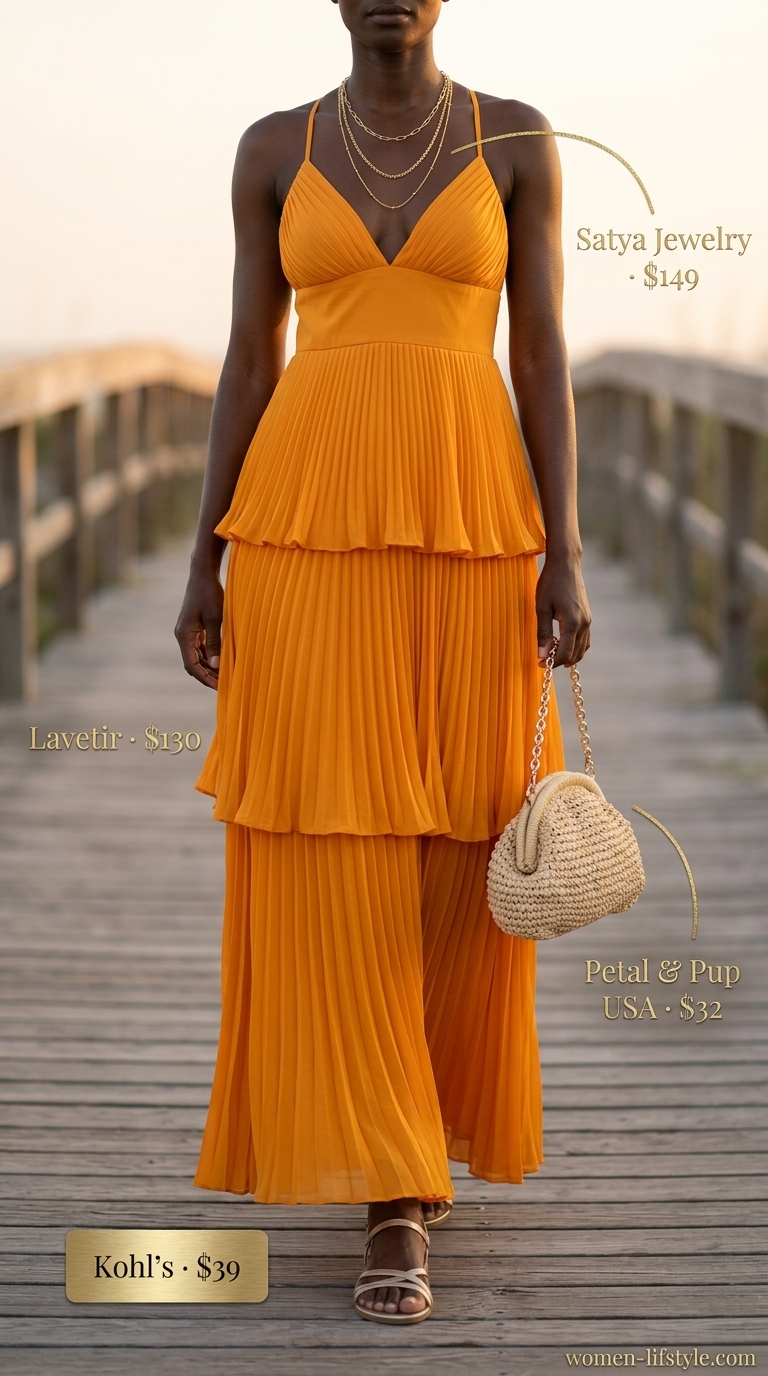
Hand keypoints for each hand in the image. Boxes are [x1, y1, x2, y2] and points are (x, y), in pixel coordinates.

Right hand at [174, 566, 224, 689]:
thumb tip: (215, 665)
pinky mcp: (192, 626)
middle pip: (192, 663)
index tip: (219, 687)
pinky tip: (221, 660)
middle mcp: (182, 635)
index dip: (205, 678)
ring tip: (224, 675)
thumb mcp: (215, 618)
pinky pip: (199, 647)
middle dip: (207, 675)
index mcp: (184, 635)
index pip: (191, 665)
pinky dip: (208, 656)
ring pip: (196, 656)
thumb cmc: (210, 593)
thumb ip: (215, 642)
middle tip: (225, 684)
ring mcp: (186, 631)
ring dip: (208, 666)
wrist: (203, 573)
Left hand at [536, 554, 590, 667]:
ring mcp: (588, 620)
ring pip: (582, 648)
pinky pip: (585, 639)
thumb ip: (543, 633)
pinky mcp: (587, 616)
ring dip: (569, 656)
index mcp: (573, 623)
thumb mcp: (542, 608)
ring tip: (553, 655)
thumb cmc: (550, 583)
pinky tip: (563, 645)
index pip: (565, 654)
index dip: (552, 662)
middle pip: (575, 654)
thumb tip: (542, 655)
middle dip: (560, 661)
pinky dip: (575, 647)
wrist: (566, 564)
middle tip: (544, 660)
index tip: (539, 664)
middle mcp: (584, 624)